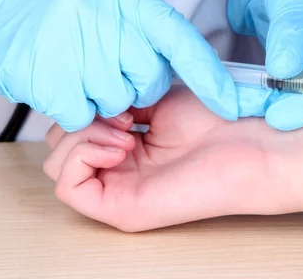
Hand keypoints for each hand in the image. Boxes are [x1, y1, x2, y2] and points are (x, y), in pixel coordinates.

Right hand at [0, 0, 237, 130]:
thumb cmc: (59, 10)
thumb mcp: (109, 3)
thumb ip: (146, 29)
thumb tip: (195, 69)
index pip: (180, 39)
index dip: (207, 76)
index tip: (231, 104)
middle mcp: (99, 14)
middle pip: (149, 80)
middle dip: (139, 89)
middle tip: (113, 74)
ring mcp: (69, 45)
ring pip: (115, 103)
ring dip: (103, 101)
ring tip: (82, 76)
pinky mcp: (44, 76)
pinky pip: (81, 117)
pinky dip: (76, 110)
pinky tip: (63, 86)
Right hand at [43, 86, 281, 231]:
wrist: (246, 140)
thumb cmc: (215, 119)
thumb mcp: (153, 97)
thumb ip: (115, 102)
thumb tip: (85, 101)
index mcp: (125, 143)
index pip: (72, 127)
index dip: (85, 104)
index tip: (121, 95)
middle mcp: (117, 168)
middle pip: (58, 145)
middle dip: (80, 118)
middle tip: (124, 116)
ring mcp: (117, 190)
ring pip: (56, 165)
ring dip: (82, 137)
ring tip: (128, 133)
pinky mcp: (120, 209)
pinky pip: (68, 187)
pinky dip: (82, 156)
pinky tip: (121, 146)